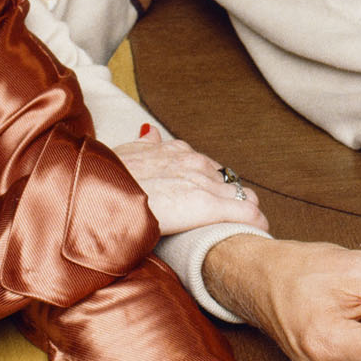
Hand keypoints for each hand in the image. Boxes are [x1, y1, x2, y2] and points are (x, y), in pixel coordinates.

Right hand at [112, 133, 264, 236]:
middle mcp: (193, 162)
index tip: (217, 197)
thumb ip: (145, 144)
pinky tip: (260, 229)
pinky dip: (253, 222)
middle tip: (240, 217)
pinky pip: (242, 212)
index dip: (214, 183)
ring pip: (240, 194)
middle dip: (234, 198)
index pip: (207, 165)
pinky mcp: (206, 205)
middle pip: (227, 180)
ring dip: (245, 210)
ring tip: (252, 226)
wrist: (100, 195)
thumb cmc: (107, 179)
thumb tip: (151, 131)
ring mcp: (202, 183)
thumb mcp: (126, 153)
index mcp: (175, 151)